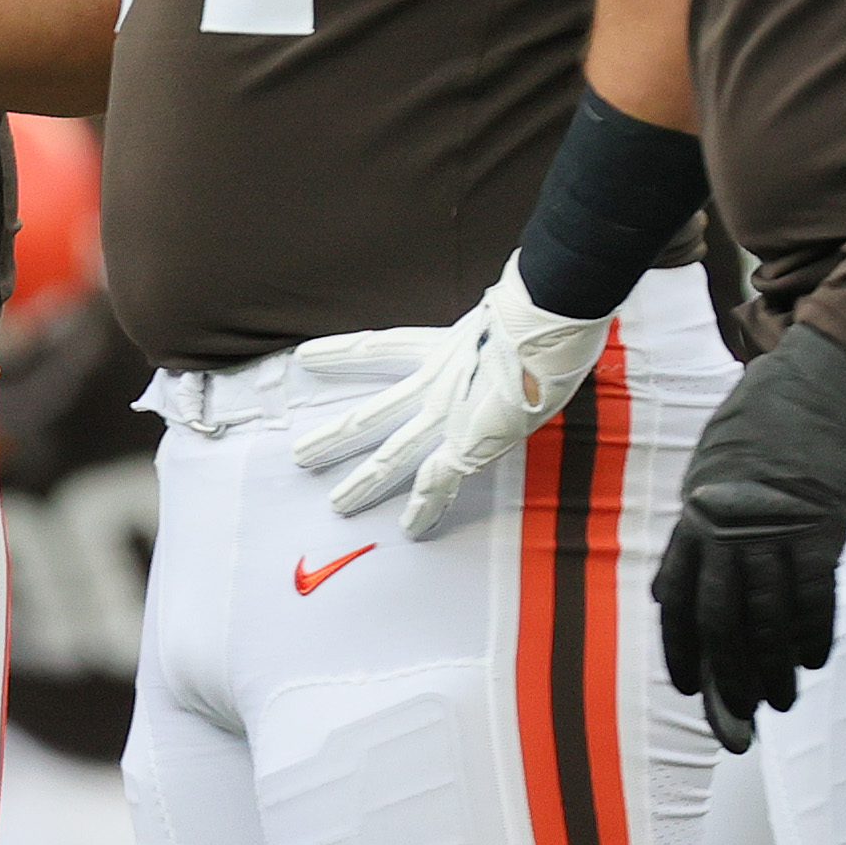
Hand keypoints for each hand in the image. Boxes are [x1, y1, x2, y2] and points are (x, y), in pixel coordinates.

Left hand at [291, 259, 613, 537]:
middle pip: (372, 412)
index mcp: (442, 348)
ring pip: (394, 454)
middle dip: (336, 436)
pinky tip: (410, 528)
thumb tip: (506, 329)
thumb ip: (493, 330)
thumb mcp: (504, 318)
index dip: (342, 353)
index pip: (377, 347)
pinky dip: (426, 506)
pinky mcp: (467, 443)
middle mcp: (435, 384)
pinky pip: (441, 482)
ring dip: (365, 482)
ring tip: (336, 504)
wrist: (544, 327)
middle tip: (301, 455)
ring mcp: (447, 416)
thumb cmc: (536, 316)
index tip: (307, 356)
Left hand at [653, 324, 845, 752]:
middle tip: (739, 729)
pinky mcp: (821, 524)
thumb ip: (702, 523)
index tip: (692, 692)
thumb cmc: (773, 417)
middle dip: (727, 684)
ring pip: (765, 620)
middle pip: (718, 622)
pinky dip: (812, 635)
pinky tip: (813, 661)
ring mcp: (773, 526)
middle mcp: (725, 525)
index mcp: (697, 512)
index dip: (684, 652)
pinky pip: (812, 597)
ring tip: (781, 704)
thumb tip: (681, 587)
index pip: (679, 599)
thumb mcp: (716, 464)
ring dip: (772, 671)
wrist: (827, 373)